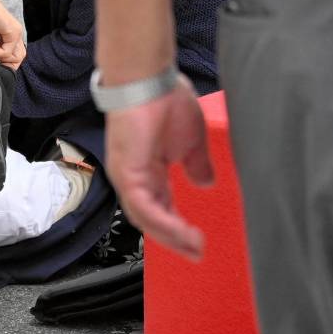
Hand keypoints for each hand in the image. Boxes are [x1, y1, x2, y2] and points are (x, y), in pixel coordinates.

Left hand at [103, 76, 213, 260]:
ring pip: (147, 219)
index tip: (197, 242)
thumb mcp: (191, 140)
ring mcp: (127, 177)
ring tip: (195, 248)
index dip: (177, 227)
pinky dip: (165, 224)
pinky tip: (183, 233)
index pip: (160, 207)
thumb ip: (197, 164)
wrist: (149, 79)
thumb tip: (205, 182)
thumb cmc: (165, 99)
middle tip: (197, 254)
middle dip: (175, 240)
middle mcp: (133, 177)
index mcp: (147, 170)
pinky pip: (145, 209)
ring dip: (172, 237)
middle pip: (151, 220)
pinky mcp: (127, 174)